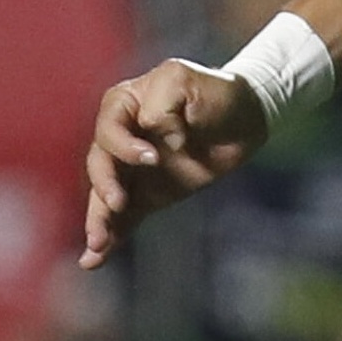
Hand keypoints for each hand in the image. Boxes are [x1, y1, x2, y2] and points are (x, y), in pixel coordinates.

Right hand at [81, 58, 271, 266]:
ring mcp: (133, 171)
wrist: (247, 119)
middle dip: (104, 185)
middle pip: (99, 163)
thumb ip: (164, 106)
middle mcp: (122, 138)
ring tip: (97, 244)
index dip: (124, 146)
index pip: (108, 128)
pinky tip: (94, 259)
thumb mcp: (186, 81)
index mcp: (124, 105)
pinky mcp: (147, 197)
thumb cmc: (216, 91)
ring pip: (103, 197)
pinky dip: (110, 238)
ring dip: (98, 220)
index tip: (152, 158)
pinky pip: (123, 219)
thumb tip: (160, 140)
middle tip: (118, 203)